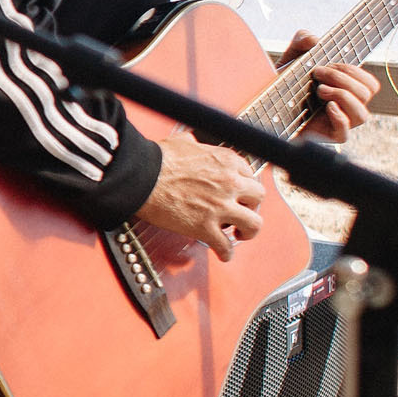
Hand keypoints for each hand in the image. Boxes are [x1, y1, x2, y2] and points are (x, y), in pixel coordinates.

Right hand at [137, 132, 265, 260]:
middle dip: (251, 206)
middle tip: (241, 211)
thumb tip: (192, 144)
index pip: (250, 175)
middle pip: (258, 198)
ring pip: (254, 224)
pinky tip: (223, 254)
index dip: (243, 186)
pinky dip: (226, 253)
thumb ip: (196, 146)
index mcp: (226, 161)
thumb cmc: (156, 159)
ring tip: (240, 234)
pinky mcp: (205, 227)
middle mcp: (230, 183)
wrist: (139, 177)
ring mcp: (220, 207)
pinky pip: (225, 246)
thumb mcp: (182, 142)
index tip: (238, 193)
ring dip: (249, 231)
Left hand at [277, 31, 379, 143]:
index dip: (354, 71)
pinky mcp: (325, 137)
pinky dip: (340, 118)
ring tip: (319, 89)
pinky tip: (327, 106)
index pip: (369, 83)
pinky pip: (344, 134)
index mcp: (347, 90)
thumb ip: (302, 40)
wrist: (263, 105)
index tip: (329, 62)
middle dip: (344, 78)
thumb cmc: (283, 82)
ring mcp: (338, 123)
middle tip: (318, 72)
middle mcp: (347, 107)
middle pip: (367, 93)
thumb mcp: (292, 56)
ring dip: (344, 96)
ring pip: (362, 115)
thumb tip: (314, 40)